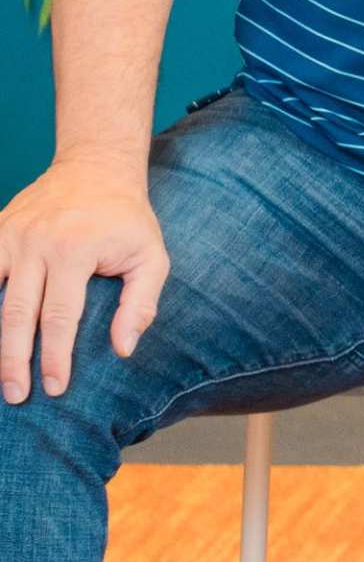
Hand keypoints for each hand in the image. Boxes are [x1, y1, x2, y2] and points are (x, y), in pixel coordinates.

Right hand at [0, 151, 168, 403]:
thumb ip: (140, 303)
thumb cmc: (127, 219)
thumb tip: (123, 349)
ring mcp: (10, 235)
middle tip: (16, 394)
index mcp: (75, 250)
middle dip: (13, 359)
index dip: (54, 356)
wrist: (96, 167)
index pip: (59, 316)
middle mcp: (36, 243)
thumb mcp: (151, 255)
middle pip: (16, 313)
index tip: (54, 388)